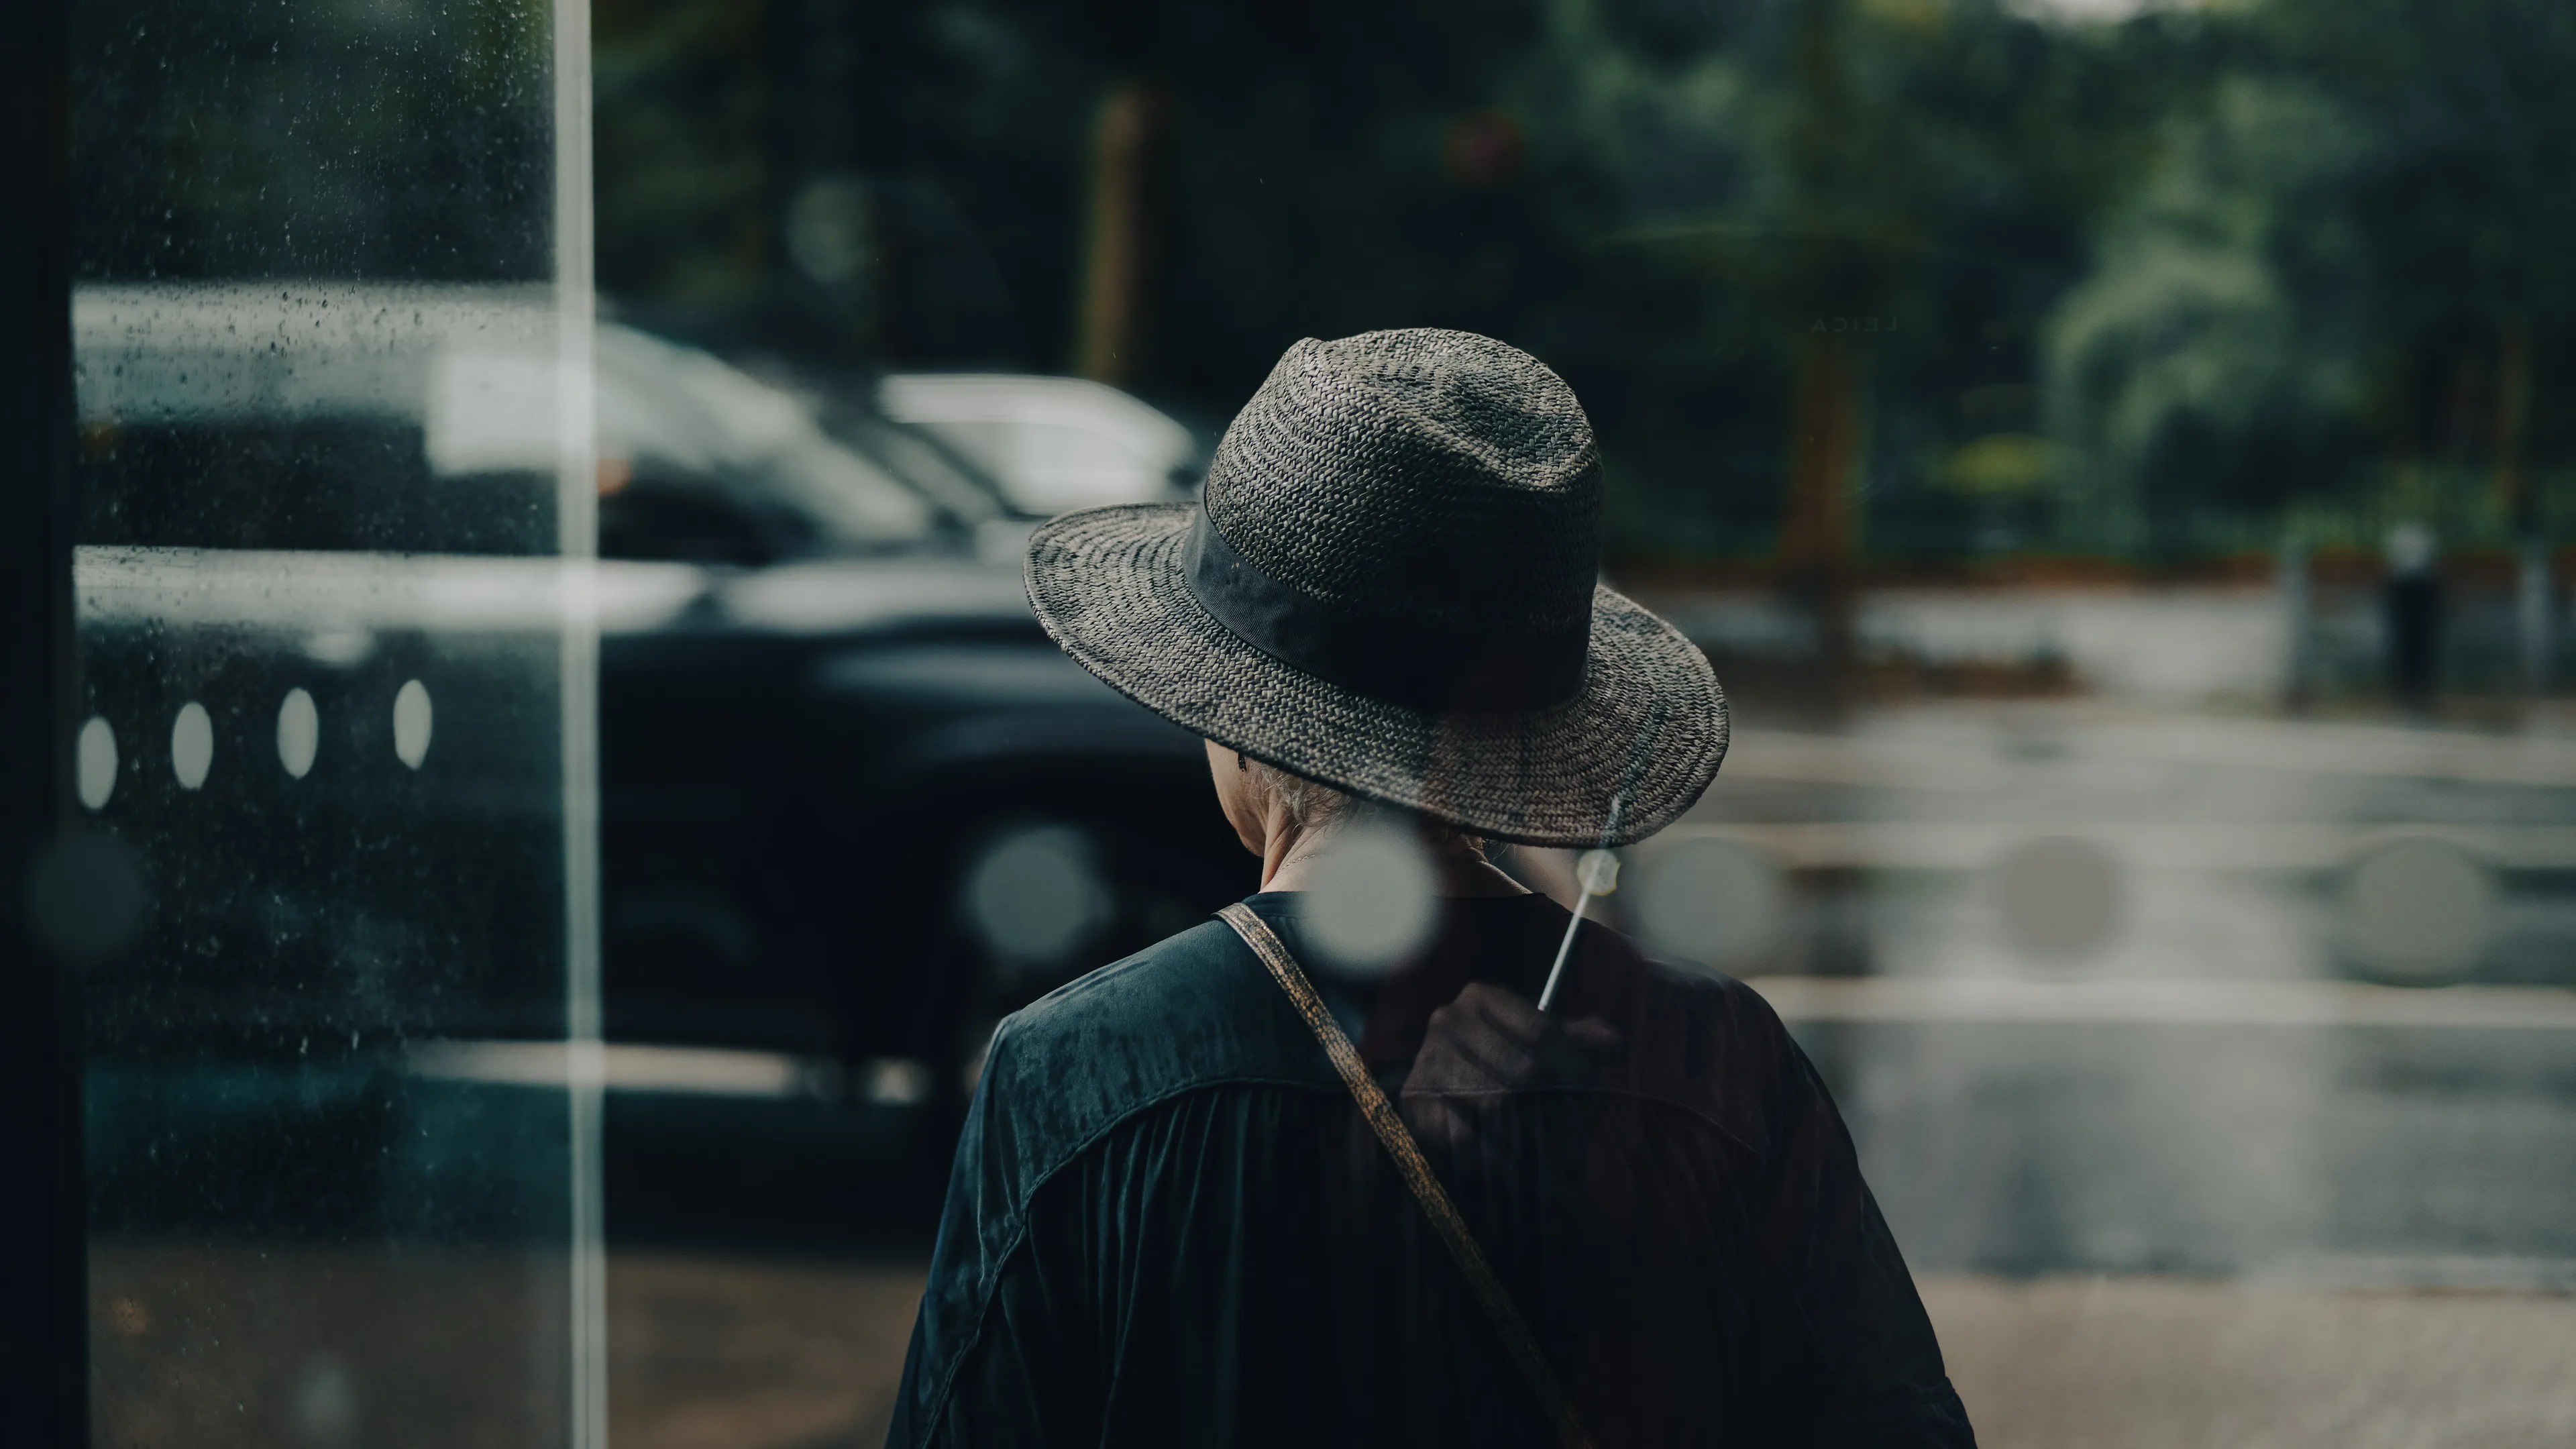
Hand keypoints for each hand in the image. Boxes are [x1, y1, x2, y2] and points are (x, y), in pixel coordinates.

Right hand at [1398, 982, 1618, 1153]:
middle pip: (1520, 1068)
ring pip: (1494, 1103)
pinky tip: (1505, 1159)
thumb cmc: (1522, 1084)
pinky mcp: (1414, 1102)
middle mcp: (1447, 1019)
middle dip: (1548, 1102)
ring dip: (1523, 1132)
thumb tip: (1614, 1041)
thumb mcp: (1555, 1057)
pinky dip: (1493, 1153)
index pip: (1542, 1032)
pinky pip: (1465, 1135)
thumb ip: (1583, 1044)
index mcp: (1481, 997)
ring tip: (1536, 1144)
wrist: (1474, 1127)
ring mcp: (1426, 1059)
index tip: (1588, 1089)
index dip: (1572, 1066)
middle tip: (1562, 1125)